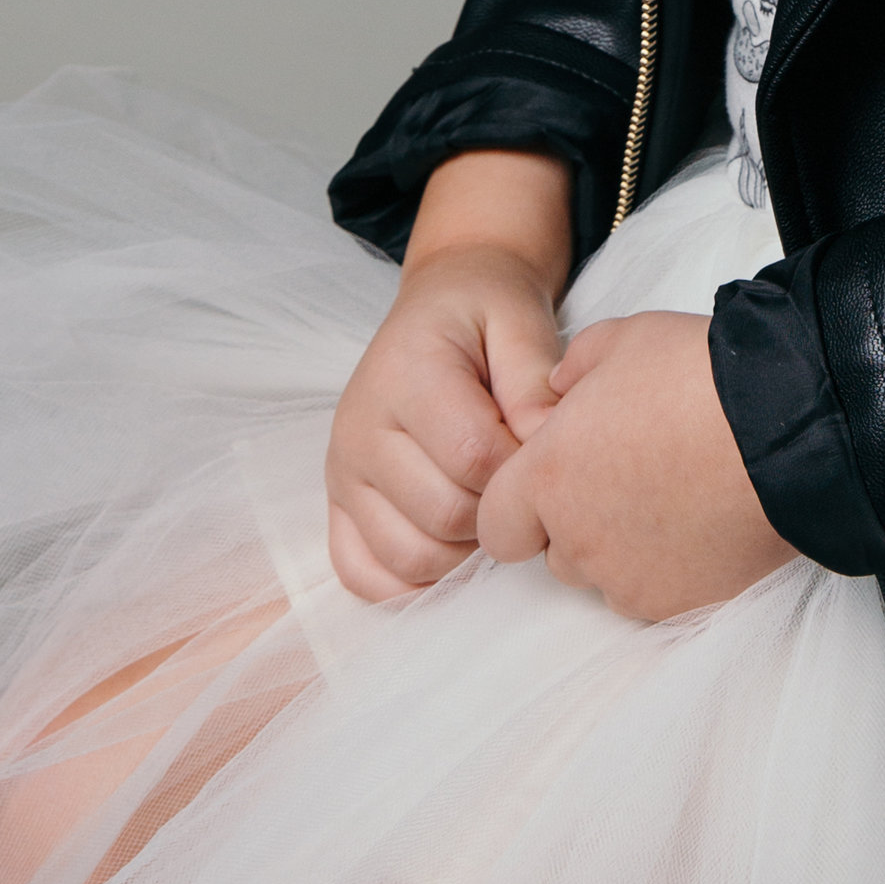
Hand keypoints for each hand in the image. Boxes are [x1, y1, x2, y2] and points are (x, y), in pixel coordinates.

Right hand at [326, 152, 574, 602]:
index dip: (523, 467)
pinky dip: (414, 581)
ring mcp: (342, 472)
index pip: (474, 456)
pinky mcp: (338, 505)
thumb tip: (547, 448)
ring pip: (410, 556)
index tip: (545, 450)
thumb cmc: (485, 312)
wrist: (442, 302)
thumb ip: (535, 381)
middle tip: (520, 480)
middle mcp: (359, 427)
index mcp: (405, 374)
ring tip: (489, 504)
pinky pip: (364, 576)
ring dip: (465, 550)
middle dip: (498, 509)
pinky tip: (452, 543)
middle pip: (444, 515)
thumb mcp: (520, 318)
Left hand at [476, 309, 799, 621]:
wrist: (788, 421)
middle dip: (578, 518)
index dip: (519, 502)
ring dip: (623, 543)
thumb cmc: (699, 373)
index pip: (495, 524)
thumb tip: (562, 389)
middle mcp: (578, 541)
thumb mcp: (623, 338)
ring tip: (674, 490)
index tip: (554, 475)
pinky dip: (669, 564)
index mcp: (548, 476)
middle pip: (554, 550)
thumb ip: (573, 367)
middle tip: (629, 470)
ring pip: (605, 574)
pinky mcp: (681, 603)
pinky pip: (655, 591)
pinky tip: (702, 517)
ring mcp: (630, 580)